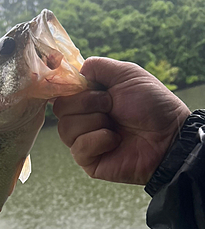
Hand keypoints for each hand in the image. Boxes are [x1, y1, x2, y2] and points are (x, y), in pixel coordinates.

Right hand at [53, 57, 190, 184]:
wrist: (168, 136)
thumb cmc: (152, 105)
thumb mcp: (127, 74)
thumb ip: (98, 66)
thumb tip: (76, 70)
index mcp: (89, 99)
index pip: (62, 92)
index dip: (70, 88)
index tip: (88, 86)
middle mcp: (83, 119)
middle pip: (60, 109)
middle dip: (87, 103)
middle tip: (111, 105)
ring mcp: (84, 141)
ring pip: (65, 128)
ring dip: (95, 122)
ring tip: (115, 126)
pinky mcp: (88, 161)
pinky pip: (78, 148)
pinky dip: (99, 140)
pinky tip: (115, 141)